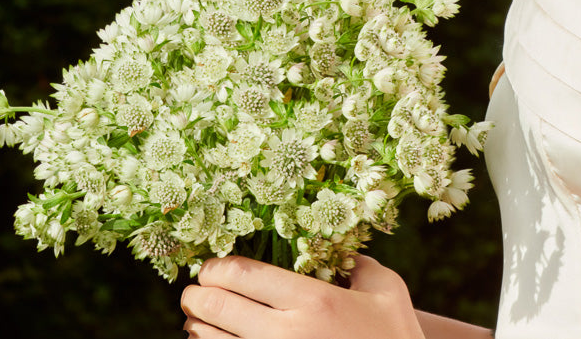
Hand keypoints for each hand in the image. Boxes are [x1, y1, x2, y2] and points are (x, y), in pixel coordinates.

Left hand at [181, 254, 425, 338]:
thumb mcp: (387, 291)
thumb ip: (360, 264)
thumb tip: (339, 250)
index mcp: (313, 300)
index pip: (245, 275)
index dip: (218, 267)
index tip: (210, 266)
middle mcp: (285, 333)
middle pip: (219, 308)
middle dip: (198, 296)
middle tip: (193, 291)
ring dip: (198, 328)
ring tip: (197, 319)